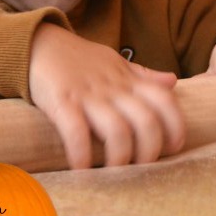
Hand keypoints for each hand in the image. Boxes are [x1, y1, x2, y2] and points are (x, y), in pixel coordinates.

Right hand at [29, 24, 184, 168]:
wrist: (39, 44)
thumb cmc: (80, 59)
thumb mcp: (115, 62)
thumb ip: (143, 75)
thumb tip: (173, 82)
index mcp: (129, 79)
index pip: (165, 100)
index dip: (176, 125)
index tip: (174, 146)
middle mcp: (113, 88)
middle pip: (146, 122)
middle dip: (149, 151)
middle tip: (140, 167)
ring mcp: (88, 95)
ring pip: (118, 131)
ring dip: (120, 157)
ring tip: (113, 171)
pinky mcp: (62, 102)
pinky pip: (76, 132)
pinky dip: (82, 155)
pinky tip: (81, 168)